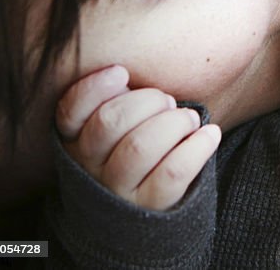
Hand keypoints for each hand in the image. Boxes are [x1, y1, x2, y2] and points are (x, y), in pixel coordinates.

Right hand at [56, 65, 220, 210]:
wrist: (156, 209)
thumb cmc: (145, 144)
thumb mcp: (126, 122)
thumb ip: (121, 100)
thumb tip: (124, 76)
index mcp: (77, 141)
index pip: (70, 113)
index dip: (93, 89)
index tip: (121, 72)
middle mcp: (90, 168)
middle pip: (109, 123)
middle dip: (147, 101)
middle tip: (168, 101)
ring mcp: (118, 191)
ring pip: (139, 148)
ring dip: (173, 123)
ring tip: (189, 118)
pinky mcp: (150, 207)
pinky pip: (172, 173)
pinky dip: (197, 147)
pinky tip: (209, 134)